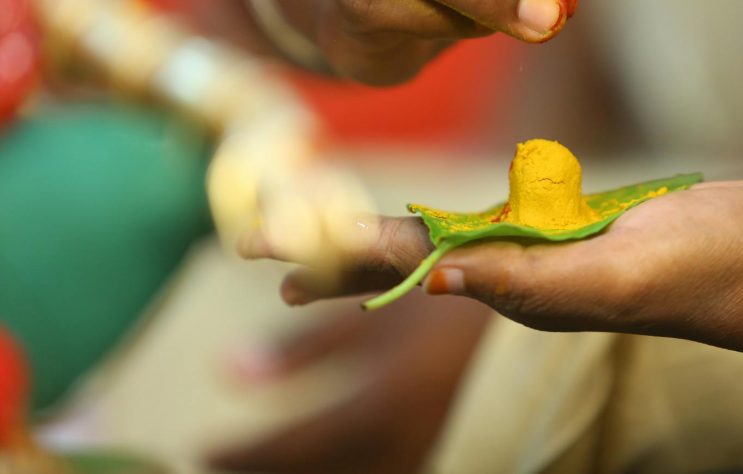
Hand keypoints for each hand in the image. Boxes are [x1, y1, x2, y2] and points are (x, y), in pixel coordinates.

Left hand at [208, 295, 490, 472]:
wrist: (527, 307)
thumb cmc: (445, 297)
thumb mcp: (373, 315)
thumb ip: (306, 344)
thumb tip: (230, 365)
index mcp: (386, 401)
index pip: (298, 445)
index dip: (247, 454)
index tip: (206, 449)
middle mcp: (407, 441)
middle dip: (267, 472)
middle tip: (227, 461)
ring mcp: (429, 452)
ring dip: (305, 473)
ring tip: (266, 463)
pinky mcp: (443, 453)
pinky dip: (344, 470)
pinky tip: (326, 461)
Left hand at [279, 181, 742, 360]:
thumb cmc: (716, 268)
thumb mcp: (621, 273)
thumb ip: (533, 278)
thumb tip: (440, 278)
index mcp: (524, 288)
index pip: (407, 266)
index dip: (332, 253)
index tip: (259, 249)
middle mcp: (525, 275)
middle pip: (408, 258)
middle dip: (333, 251)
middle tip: (259, 248)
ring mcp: (553, 251)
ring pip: (445, 240)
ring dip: (380, 238)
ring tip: (329, 235)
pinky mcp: (584, 229)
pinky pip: (500, 222)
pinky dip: (450, 218)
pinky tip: (433, 226)